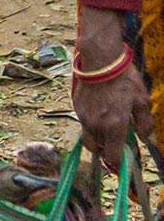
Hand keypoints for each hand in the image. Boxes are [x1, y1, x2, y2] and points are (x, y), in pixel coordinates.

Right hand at [75, 6, 154, 155]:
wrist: (100, 59)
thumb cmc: (124, 79)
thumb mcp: (142, 101)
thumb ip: (144, 123)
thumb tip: (143, 138)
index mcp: (114, 127)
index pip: (112, 156)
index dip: (118, 161)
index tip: (124, 158)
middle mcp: (95, 125)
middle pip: (96, 150)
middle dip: (105, 150)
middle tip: (115, 142)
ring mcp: (83, 116)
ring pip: (87, 137)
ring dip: (97, 137)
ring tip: (107, 125)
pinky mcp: (76, 106)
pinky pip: (83, 122)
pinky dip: (91, 123)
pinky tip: (100, 110)